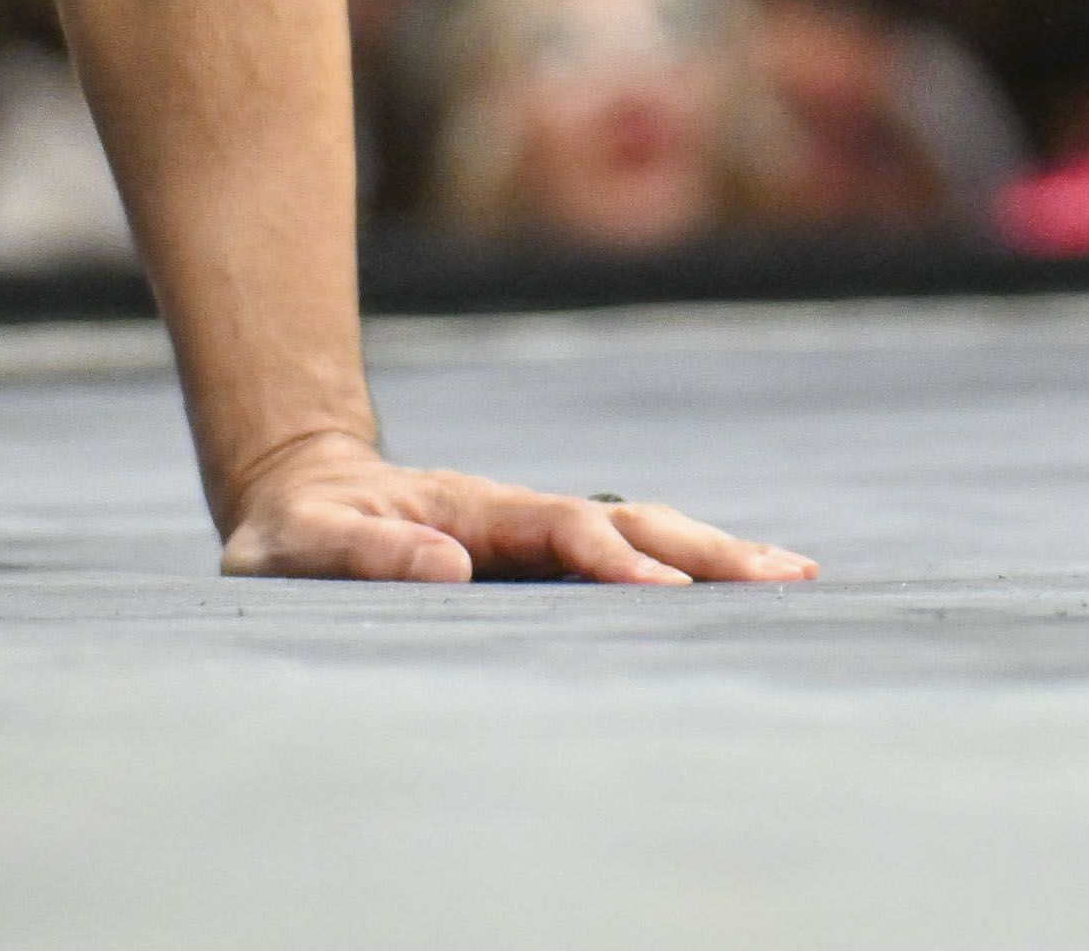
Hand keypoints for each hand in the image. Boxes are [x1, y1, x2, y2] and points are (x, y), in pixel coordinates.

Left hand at [221, 438, 811, 585]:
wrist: (304, 492)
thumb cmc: (294, 534)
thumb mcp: (297, 548)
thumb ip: (364, 554)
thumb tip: (450, 569)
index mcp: (476, 511)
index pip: (566, 532)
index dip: (617, 562)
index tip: (667, 596)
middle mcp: (526, 513)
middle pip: (637, 523)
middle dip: (710, 552)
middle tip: (788, 579)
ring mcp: (542, 529)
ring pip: (647, 531)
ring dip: (718, 554)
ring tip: (794, 576)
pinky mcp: (545, 551)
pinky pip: (632, 551)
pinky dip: (691, 565)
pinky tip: (738, 583)